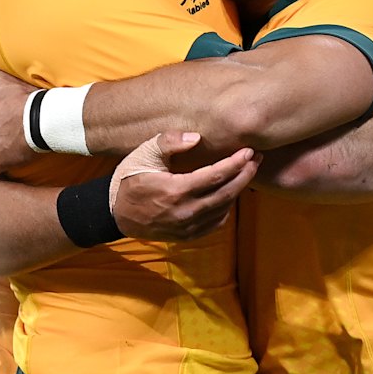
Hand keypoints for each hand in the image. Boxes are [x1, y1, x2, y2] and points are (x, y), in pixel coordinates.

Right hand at [112, 131, 261, 240]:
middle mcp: (185, 212)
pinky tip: (230, 192)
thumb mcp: (145, 153)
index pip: (216, 176)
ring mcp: (187, 227)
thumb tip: (197, 138)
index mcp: (176, 190)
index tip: (249, 151)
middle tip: (257, 158)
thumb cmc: (130, 177)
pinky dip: (227, 207)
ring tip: (248, 171)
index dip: (235, 163)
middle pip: (226, 193)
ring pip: (224, 208)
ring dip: (239, 189)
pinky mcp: (187, 235)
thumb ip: (170, 142)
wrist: (115, 212)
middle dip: (245, 174)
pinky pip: (216, 222)